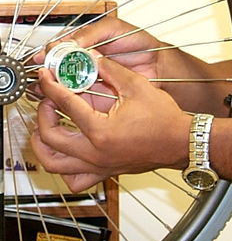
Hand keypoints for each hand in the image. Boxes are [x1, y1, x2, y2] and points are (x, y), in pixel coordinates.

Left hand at [31, 54, 191, 192]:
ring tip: (46, 129)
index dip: (51, 86)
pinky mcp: (105, 172)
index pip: (65, 104)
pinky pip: (75, 181)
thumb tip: (92, 59)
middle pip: (49, 137)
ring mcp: (99, 166)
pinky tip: (67, 154)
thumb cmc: (165, 120)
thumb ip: (110, 70)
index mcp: (102, 130)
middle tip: (47, 101)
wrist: (180, 142)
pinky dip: (63, 169)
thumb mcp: (137, 87)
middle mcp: (96, 153)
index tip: (46, 78)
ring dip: (43, 146)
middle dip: (42, 114)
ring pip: (54, 165)